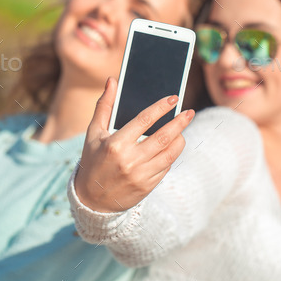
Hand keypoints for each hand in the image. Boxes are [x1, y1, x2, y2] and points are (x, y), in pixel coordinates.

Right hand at [74, 77, 194, 212]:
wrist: (91, 200)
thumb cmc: (92, 161)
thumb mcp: (93, 134)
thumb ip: (104, 106)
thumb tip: (112, 80)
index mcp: (115, 144)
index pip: (144, 120)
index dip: (161, 107)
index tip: (174, 99)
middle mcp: (129, 160)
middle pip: (163, 137)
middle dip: (179, 122)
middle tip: (189, 113)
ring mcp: (140, 175)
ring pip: (169, 154)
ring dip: (179, 140)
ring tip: (181, 130)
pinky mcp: (147, 187)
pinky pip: (165, 168)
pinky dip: (170, 156)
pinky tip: (170, 148)